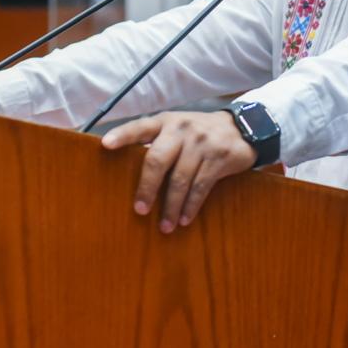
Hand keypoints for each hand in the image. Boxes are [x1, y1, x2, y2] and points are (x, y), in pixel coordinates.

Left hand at [102, 111, 256, 233]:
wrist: (242, 128)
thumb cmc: (198, 133)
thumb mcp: (177, 128)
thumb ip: (158, 143)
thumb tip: (127, 173)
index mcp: (165, 121)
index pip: (140, 127)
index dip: (122, 135)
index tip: (105, 145)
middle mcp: (181, 129)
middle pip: (158, 159)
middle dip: (147, 187)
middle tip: (140, 210)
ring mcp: (202, 142)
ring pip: (181, 179)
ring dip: (171, 206)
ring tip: (164, 226)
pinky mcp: (219, 157)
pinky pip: (201, 186)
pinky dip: (191, 206)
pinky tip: (184, 219)